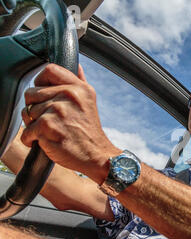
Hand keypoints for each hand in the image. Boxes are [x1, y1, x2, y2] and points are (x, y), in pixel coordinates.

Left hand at [21, 64, 120, 183]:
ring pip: (27, 112)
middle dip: (35, 107)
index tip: (44, 94)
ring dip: (33, 125)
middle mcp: (69, 96)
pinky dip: (32, 140)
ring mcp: (57, 111)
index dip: (41, 81)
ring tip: (50, 131)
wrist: (97, 155)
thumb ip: (80, 81)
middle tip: (49, 118)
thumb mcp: (89, 101)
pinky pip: (26, 131)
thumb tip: (76, 65)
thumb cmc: (90, 131)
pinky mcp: (47, 127)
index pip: (49, 70)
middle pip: (31, 93)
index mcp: (79, 88)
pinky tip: (46, 141)